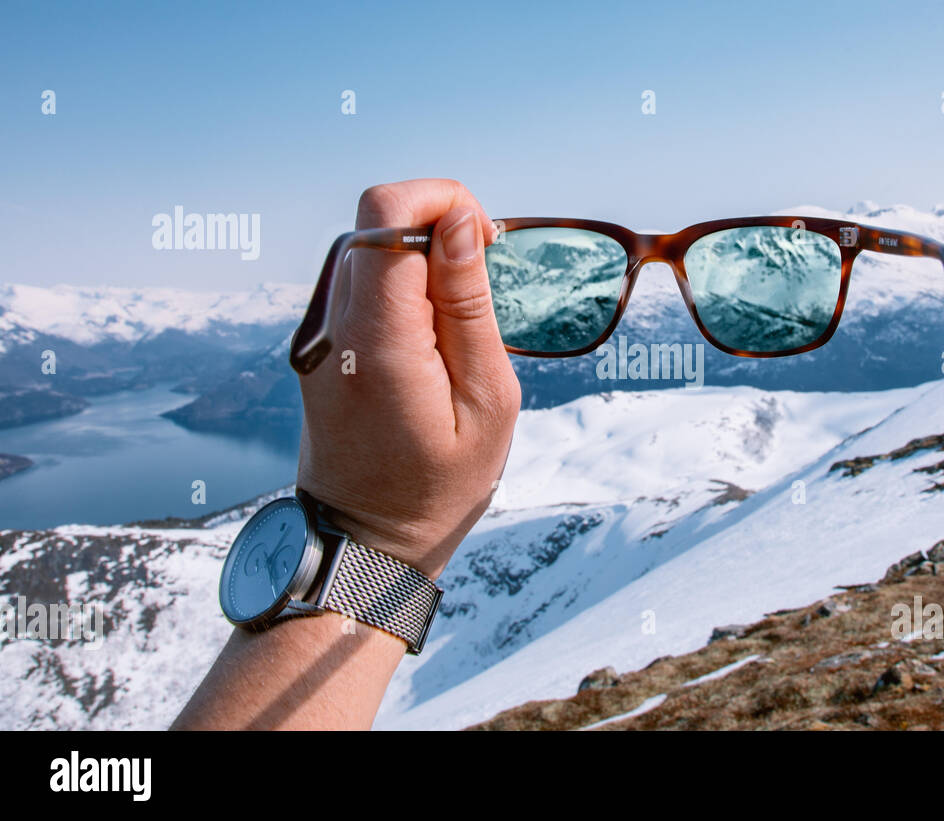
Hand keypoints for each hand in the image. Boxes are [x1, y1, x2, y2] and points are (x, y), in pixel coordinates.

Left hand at [295, 179, 520, 578]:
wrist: (362, 546)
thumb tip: (459, 222)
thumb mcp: (486, 401)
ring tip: (459, 314)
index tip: (483, 237)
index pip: (385, 216)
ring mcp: (315, 338)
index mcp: (378, 343)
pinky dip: (399, 285)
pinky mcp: (315, 349)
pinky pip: (356, 286)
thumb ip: (468, 305)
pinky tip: (429, 334)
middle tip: (480, 270)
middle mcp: (332, 330)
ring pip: (363, 250)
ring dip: (417, 255)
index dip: (441, 199)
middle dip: (434, 222)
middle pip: (371, 222)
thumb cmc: (439, 488)